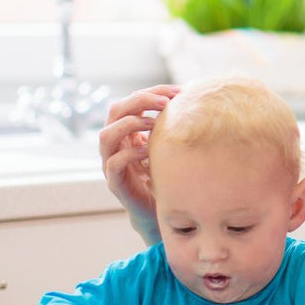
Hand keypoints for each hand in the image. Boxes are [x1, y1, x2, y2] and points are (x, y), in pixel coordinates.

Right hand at [98, 85, 178, 238]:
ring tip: (155, 124)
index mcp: (127, 131)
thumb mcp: (171, 146)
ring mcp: (111, 163)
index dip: (152, 92)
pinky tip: (150, 150)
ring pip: (106, 135)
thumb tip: (198, 101)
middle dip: (141, 101)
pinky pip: (115, 163)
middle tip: (166, 103)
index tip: (178, 91)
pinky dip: (131, 154)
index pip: (130, 101)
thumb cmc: (167, 175)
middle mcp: (116, 144)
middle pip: (115, 110)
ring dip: (131, 124)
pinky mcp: (116, 183)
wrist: (159, 213)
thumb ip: (174, 127)